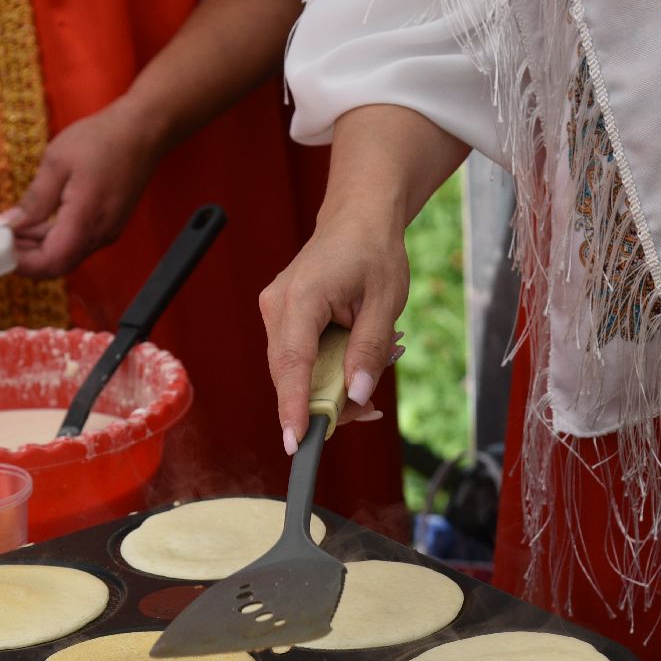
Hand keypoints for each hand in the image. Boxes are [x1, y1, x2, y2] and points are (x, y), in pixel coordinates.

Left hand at [1, 104, 158, 278]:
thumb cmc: (102, 140)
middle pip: (58, 264)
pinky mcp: (107, 225)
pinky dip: (53, 239)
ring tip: (12, 229)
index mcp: (86, 219)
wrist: (142, 132)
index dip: (23, 263)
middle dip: (27, 259)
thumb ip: (34, 200)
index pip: (51, 261)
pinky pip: (76, 243)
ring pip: (66, 255)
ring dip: (38, 248)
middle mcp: (100, 234)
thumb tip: (9, 225)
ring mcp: (106, 232)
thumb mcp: (57, 163)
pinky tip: (36, 223)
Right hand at [259, 205, 409, 453]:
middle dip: (325, 403)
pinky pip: (298, 359)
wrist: (357, 218)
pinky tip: (351, 374)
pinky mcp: (282, 319)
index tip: (295, 442)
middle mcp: (277, 306)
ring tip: (368, 389)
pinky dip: (323, 373)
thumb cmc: (372, 252)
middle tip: (368, 412)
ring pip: (294, 371)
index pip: (294, 364)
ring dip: (328, 388)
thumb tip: (358, 395)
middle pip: (291, 375)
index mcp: (302, 298)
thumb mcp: (385, 303)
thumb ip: (370, 351)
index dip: (294, 407)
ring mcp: (275, 313)